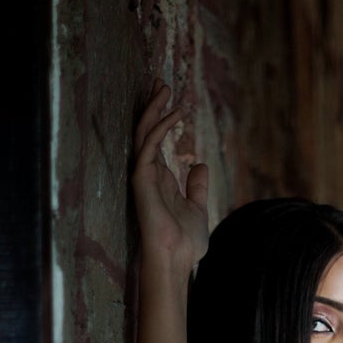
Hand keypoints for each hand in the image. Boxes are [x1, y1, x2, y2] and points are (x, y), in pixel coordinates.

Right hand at [131, 82, 209, 273]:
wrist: (177, 260)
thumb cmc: (185, 243)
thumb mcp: (197, 208)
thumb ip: (197, 187)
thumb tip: (200, 164)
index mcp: (160, 180)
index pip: (157, 143)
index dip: (163, 120)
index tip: (171, 101)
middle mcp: (149, 175)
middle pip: (147, 132)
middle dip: (153, 106)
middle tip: (160, 83)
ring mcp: (144, 176)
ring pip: (145, 133)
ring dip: (153, 108)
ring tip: (164, 87)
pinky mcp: (142, 179)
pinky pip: (149, 145)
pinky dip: (161, 127)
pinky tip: (175, 113)